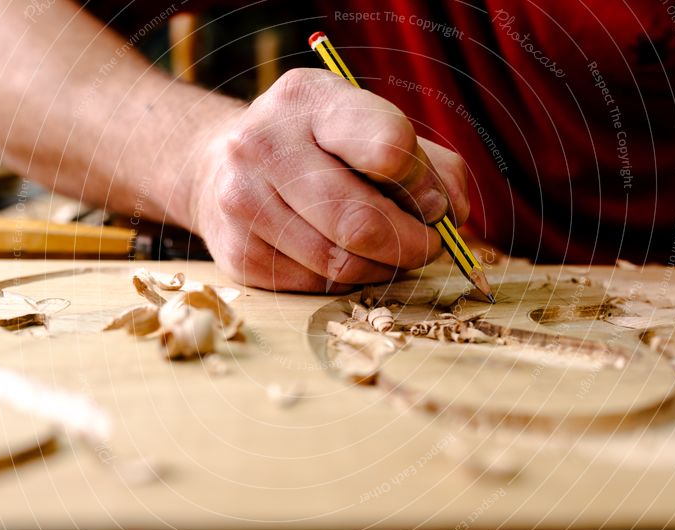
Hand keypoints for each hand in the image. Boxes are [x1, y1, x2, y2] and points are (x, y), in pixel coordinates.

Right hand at [192, 68, 469, 291]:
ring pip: (340, 263)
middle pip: (361, 221)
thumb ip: (429, 164)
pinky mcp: (237, 252)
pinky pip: (315, 286)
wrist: (222, 167)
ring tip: (390, 253)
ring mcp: (242, 200)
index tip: (434, 204)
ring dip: (383, 269)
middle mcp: (264, 143)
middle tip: (428, 246)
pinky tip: (345, 259)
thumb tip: (453, 212)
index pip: (387, 147)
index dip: (424, 187)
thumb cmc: (317, 148)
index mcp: (311, 99)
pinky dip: (346, 281)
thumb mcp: (370, 129)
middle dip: (412, 245)